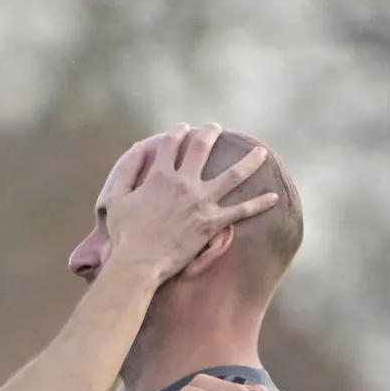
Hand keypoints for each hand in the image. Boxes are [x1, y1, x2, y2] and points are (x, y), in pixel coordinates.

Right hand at [104, 123, 277, 278]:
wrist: (140, 263)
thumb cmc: (125, 234)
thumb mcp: (116, 198)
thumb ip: (126, 170)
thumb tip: (135, 148)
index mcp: (159, 175)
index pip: (170, 143)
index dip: (177, 132)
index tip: (183, 128)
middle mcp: (184, 183)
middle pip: (202, 148)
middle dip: (210, 133)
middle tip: (217, 127)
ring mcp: (201, 202)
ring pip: (232, 175)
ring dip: (249, 161)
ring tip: (262, 152)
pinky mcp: (213, 223)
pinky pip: (241, 211)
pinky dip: (259, 204)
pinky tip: (274, 197)